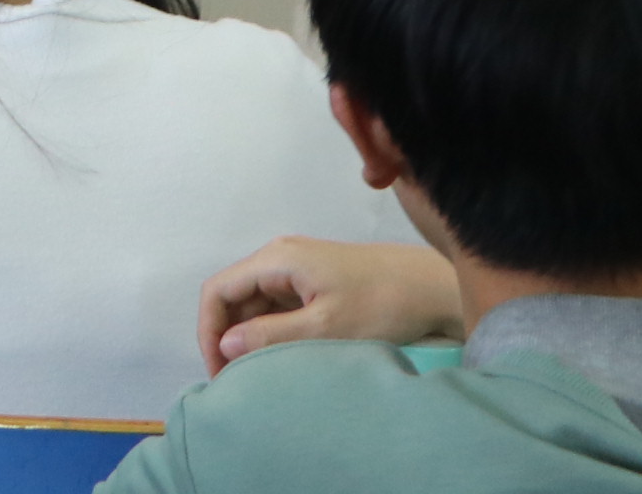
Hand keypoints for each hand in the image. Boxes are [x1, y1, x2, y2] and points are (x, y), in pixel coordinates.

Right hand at [198, 237, 462, 372]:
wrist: (432, 287)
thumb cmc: (381, 304)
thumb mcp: (325, 326)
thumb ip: (271, 335)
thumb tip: (225, 346)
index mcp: (276, 260)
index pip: (218, 291)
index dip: (209, 331)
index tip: (220, 371)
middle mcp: (278, 259)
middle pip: (233, 297)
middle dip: (227, 338)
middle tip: (236, 381)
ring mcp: (296, 270)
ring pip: (254, 304)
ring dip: (249, 337)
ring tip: (256, 375)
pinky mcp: (312, 282)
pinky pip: (276, 307)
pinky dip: (270, 332)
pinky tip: (279, 358)